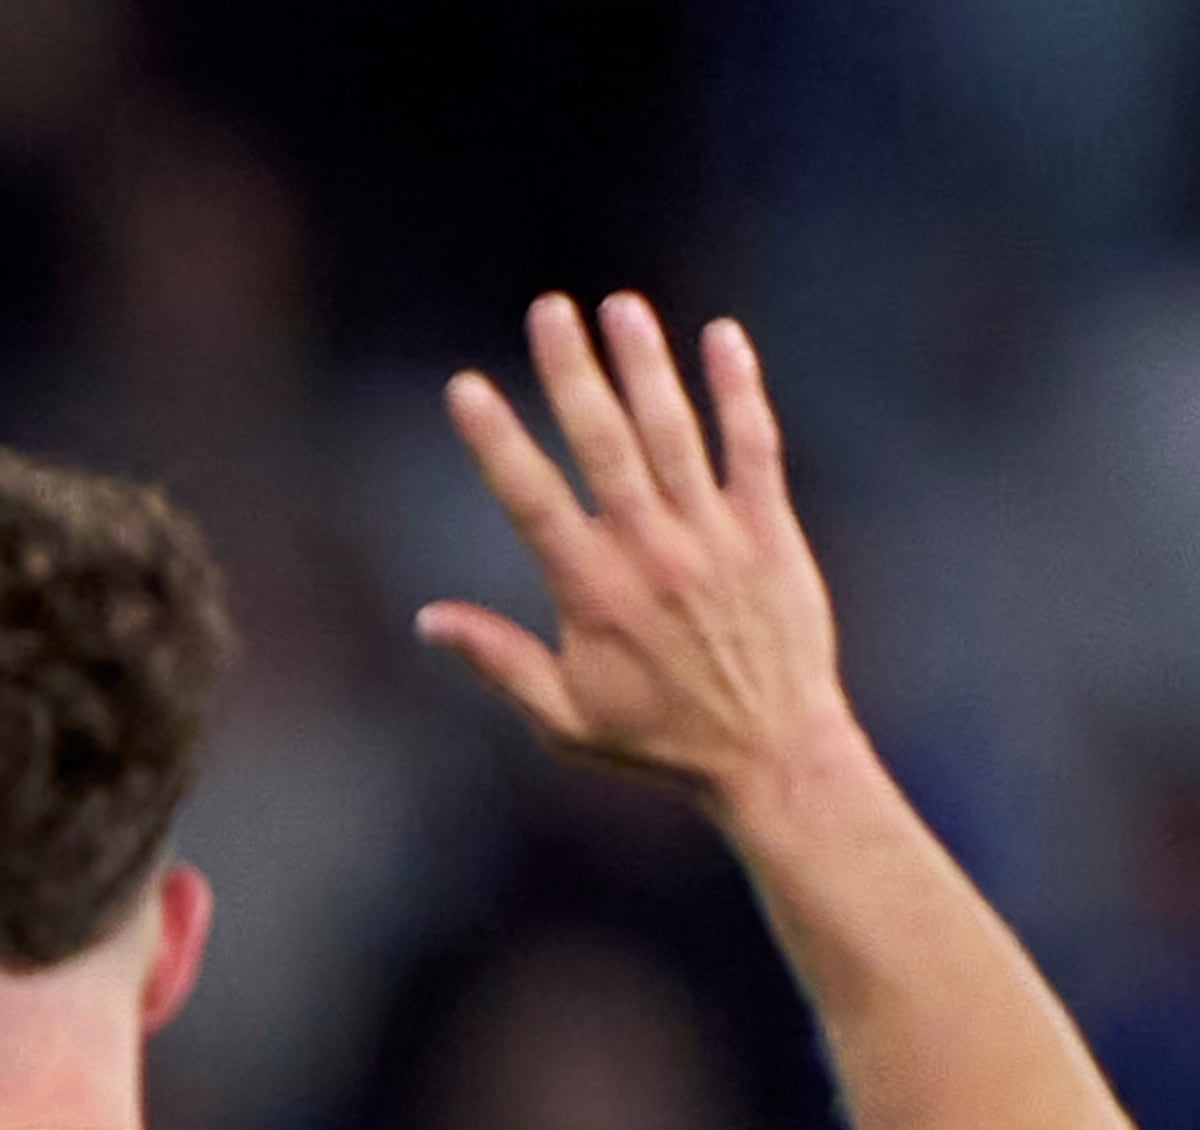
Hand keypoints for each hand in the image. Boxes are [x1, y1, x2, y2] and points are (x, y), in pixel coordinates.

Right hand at [419, 295, 856, 815]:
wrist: (771, 752)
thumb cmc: (659, 741)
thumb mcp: (564, 718)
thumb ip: (499, 660)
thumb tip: (428, 619)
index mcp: (593, 594)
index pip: (532, 501)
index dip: (496, 441)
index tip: (466, 387)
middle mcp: (651, 553)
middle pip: (604, 445)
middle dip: (573, 372)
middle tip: (549, 310)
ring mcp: (714, 536)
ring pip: (675, 432)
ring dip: (647, 366)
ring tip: (621, 308)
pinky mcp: (770, 531)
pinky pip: (754, 446)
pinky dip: (739, 391)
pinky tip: (722, 338)